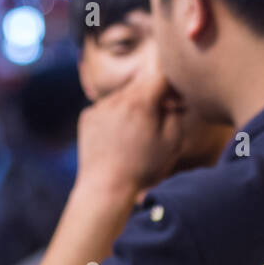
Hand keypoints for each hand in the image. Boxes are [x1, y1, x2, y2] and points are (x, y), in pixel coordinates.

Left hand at [75, 61, 184, 196]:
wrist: (106, 188)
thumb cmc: (143, 168)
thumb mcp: (172, 143)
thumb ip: (176, 113)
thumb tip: (174, 99)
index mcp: (139, 102)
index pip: (161, 77)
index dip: (173, 87)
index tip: (176, 103)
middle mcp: (116, 99)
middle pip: (141, 84)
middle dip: (153, 95)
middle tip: (159, 117)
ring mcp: (98, 107)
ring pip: (123, 95)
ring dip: (134, 105)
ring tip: (137, 131)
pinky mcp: (87, 117)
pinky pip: (107, 107)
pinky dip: (116, 114)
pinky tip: (119, 136)